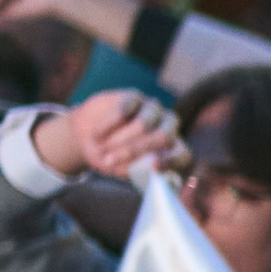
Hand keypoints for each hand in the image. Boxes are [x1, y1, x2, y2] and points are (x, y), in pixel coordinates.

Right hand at [32, 91, 184, 180]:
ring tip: (101, 148)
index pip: (183, 154)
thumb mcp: (121, 168)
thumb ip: (136, 171)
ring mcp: (153, 109)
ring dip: (119, 140)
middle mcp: (168, 126)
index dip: (171, 161)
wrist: (87, 133)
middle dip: (135, 151)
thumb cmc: (110, 155)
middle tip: (110, 160)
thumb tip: (148, 175)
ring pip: (144, 124)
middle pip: (163, 137)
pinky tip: (96, 134)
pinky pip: (124, 110)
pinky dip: (108, 125)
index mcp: (172, 148)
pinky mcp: (134, 97)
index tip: (154, 167)